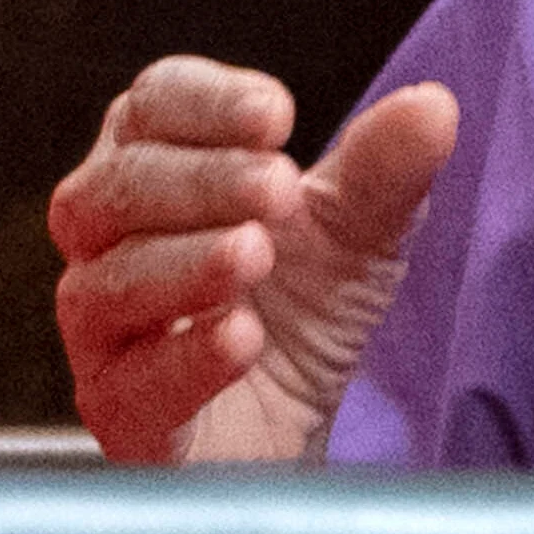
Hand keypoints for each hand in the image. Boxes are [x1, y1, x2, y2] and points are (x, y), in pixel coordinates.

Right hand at [49, 59, 462, 461]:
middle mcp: (108, 241)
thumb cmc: (301, 310)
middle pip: (114, 188)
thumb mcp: (359, 234)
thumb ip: (385, 171)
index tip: (277, 115)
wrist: (298, 429)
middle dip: (200, 180)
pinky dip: (185, 357)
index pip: (150, 107)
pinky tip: (242, 338)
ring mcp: (102, 331)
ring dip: (184, 263)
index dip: (205, 104)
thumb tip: (432, 108)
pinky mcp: (119, 413)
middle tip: (279, 186)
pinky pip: (128, 384)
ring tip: (255, 253)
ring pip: (105, 284)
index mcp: (154, 165)